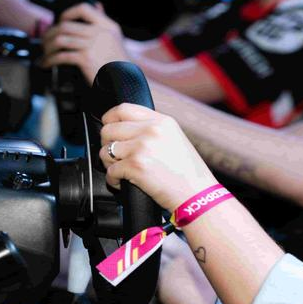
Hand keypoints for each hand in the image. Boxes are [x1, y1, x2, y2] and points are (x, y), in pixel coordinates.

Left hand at [41, 4, 128, 81]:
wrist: (125, 83)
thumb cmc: (119, 63)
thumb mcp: (116, 38)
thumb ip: (104, 22)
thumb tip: (98, 5)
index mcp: (108, 26)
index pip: (84, 9)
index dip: (68, 13)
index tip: (60, 21)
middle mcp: (101, 33)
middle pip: (66, 26)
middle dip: (50, 34)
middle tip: (45, 41)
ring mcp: (94, 45)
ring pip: (61, 39)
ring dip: (48, 47)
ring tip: (45, 53)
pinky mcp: (87, 58)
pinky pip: (62, 56)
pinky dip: (50, 60)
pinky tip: (47, 64)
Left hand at [99, 103, 218, 211]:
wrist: (197, 194)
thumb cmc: (189, 173)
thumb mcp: (175, 140)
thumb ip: (153, 130)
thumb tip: (125, 130)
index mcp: (162, 121)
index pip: (124, 109)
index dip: (110, 119)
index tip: (109, 128)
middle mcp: (152, 130)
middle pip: (109, 129)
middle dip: (107, 144)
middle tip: (115, 156)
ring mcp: (142, 147)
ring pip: (106, 151)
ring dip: (109, 163)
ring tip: (121, 171)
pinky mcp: (135, 166)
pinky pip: (110, 171)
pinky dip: (113, 180)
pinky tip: (124, 183)